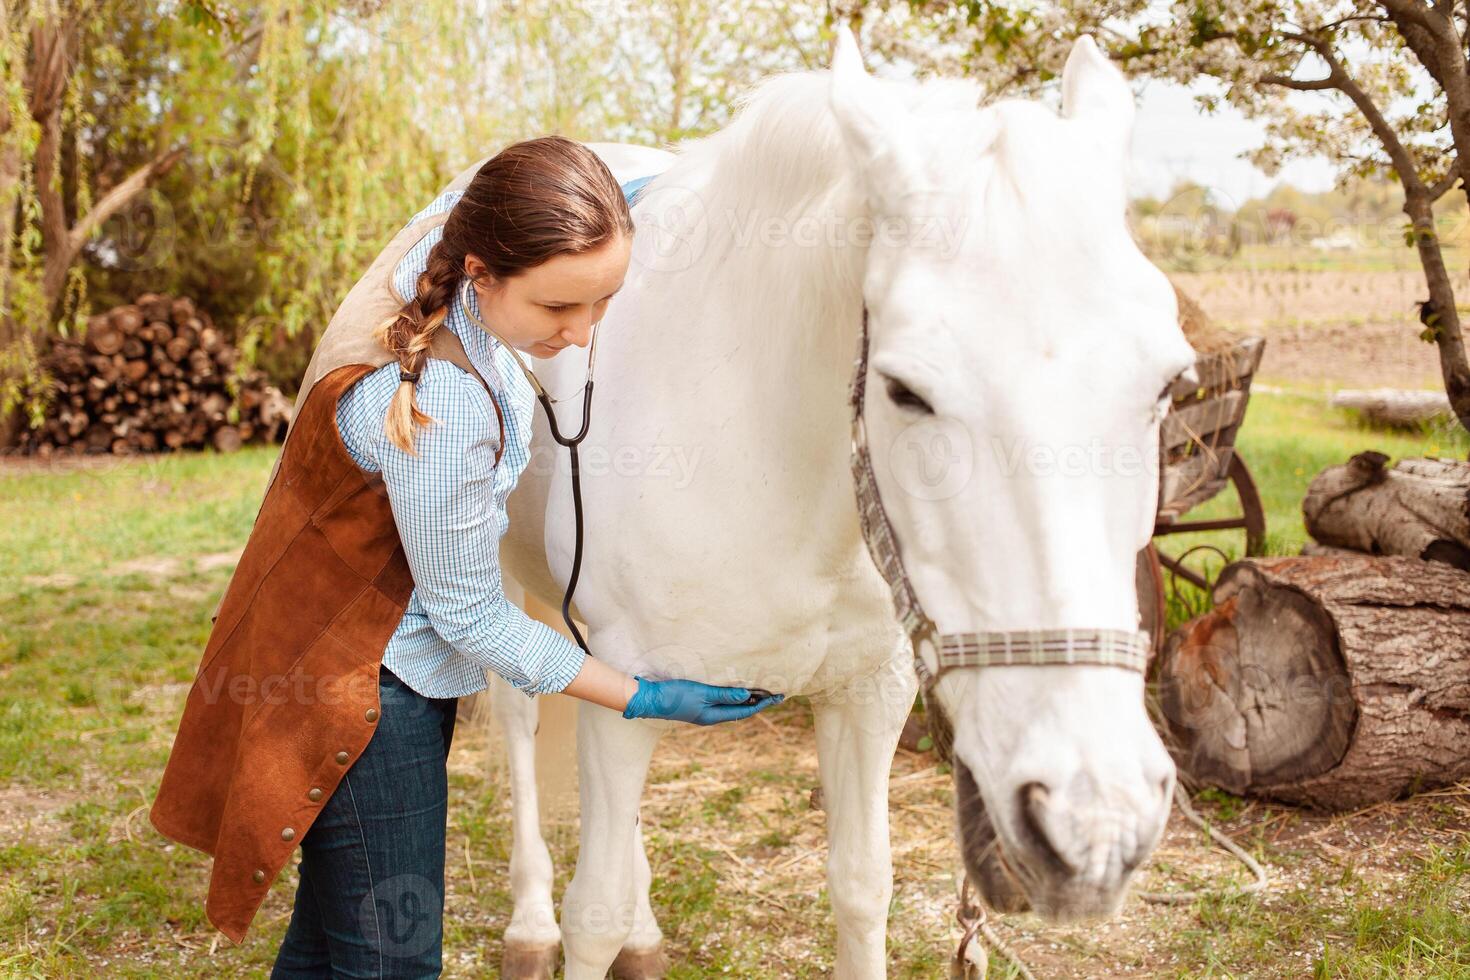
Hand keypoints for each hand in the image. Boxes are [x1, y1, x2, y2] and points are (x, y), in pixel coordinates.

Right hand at [621, 676, 784, 724]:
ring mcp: (702, 710)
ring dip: (747, 698)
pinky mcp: (695, 703)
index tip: (779, 696)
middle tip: (776, 693)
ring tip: (761, 690)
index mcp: (713, 716)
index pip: (745, 710)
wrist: (649, 699)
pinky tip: (735, 688)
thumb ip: (724, 694)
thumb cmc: (674, 696)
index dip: (763, 703)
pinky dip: (733, 695)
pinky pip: (721, 700)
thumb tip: (748, 696)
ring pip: (731, 705)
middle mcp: (710, 715)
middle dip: (759, 701)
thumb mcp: (702, 693)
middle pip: (740, 709)